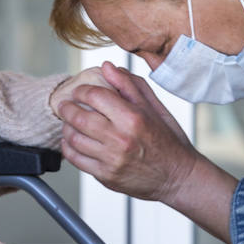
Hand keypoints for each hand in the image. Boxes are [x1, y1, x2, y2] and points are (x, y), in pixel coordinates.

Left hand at [56, 62, 196, 201]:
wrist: (177, 176)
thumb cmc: (168, 141)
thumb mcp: (154, 108)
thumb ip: (129, 85)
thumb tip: (107, 67)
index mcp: (133, 118)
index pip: (95, 96)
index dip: (82, 90)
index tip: (79, 91)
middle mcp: (121, 139)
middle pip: (79, 117)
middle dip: (67, 108)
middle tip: (65, 105)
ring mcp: (112, 160)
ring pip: (74, 139)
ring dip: (66, 127)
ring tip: (69, 122)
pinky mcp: (106, 176)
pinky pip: (76, 160)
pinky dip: (68, 148)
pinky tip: (72, 141)